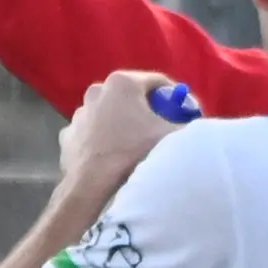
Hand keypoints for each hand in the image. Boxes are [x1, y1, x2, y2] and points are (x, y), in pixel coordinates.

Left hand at [57, 70, 181, 198]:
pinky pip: (93, 133)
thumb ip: (189, 125)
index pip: (158, 82)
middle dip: (148, 110)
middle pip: (132, 97)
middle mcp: (97, 90)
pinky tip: (113, 157)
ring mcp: (79, 113)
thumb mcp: (171, 137)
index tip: (184, 113)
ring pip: (110, 114)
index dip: (175, 97)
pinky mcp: (68, 134)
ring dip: (123, 124)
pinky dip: (103, 140)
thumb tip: (199, 125)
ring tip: (135, 146)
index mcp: (122, 82)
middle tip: (161, 129)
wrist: (93, 185)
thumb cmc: (133, 152)